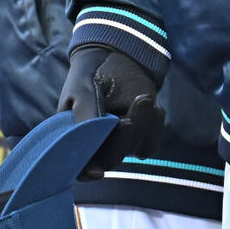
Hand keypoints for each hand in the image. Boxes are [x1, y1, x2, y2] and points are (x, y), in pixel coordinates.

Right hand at [58, 45, 164, 177]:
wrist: (114, 55)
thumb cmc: (90, 74)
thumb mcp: (82, 89)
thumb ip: (85, 114)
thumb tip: (89, 139)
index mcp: (74, 138)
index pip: (79, 165)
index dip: (87, 172)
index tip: (97, 172)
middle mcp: (97, 145)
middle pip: (110, 160)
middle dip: (121, 141)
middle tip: (128, 119)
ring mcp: (120, 140)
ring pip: (133, 149)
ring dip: (142, 128)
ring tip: (144, 99)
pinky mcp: (139, 133)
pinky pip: (151, 142)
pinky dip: (155, 126)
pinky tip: (154, 106)